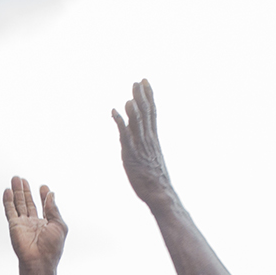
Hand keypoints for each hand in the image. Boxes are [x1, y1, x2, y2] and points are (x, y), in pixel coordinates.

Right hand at [4, 176, 66, 272]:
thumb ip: (53, 209)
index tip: (43, 187)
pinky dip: (8, 200)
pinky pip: (10, 210)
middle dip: (26, 191)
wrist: (39, 261)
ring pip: (19, 204)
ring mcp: (23, 224)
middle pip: (28, 203)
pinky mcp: (14, 225)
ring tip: (15, 179)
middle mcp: (34, 223)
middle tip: (22, 179)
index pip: (44, 206)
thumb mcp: (59, 225)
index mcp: (47, 224)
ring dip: (17, 192)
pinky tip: (8, 191)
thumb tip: (51, 195)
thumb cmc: (52, 248)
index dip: (44, 196)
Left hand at [113, 79, 174, 206]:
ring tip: (130, 93)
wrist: (160, 193)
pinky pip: (125, 135)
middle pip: (146, 113)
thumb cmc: (155, 180)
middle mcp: (148, 140)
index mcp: (153, 139)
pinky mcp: (131, 155)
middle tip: (138, 81)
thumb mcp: (151, 159)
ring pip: (138, 122)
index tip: (146, 82)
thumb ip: (146, 146)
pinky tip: (115, 112)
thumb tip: (142, 138)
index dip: (149, 96)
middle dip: (142, 96)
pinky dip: (120, 122)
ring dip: (133, 107)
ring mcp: (140, 147)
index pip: (152, 113)